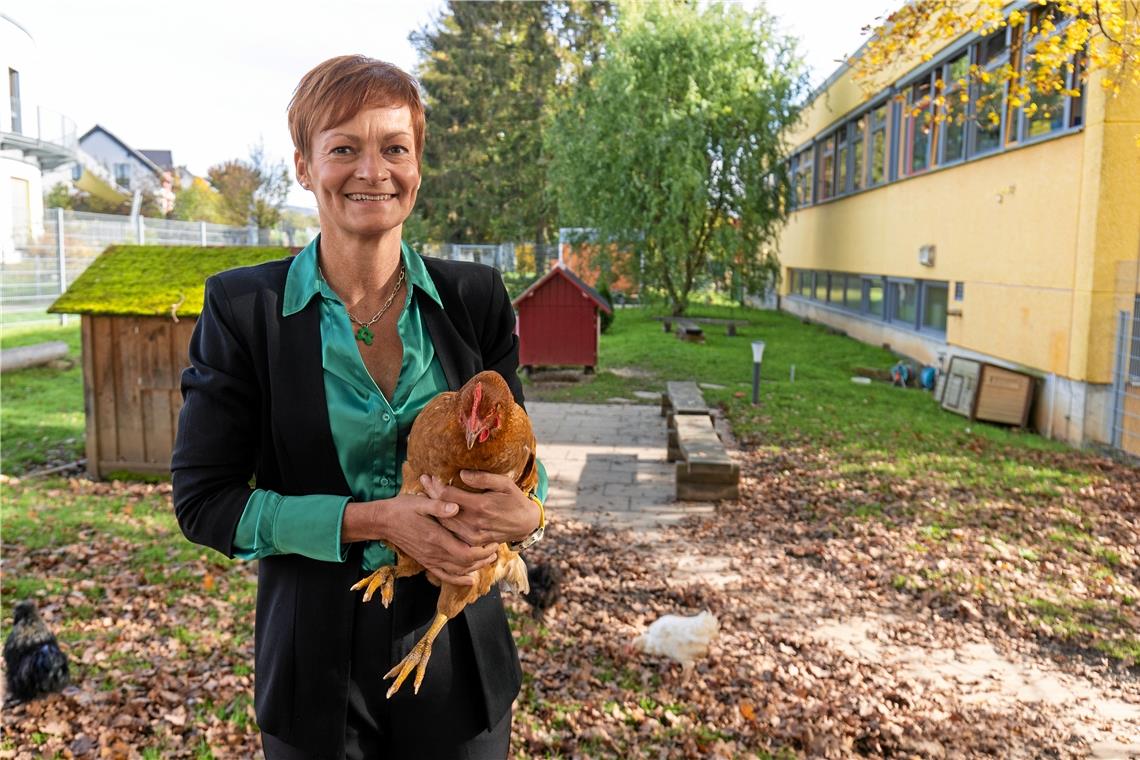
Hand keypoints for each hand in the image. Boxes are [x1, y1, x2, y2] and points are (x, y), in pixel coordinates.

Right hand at [342, 495, 497, 585]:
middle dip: (483, 559)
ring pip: (457, 571)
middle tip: (495, 550)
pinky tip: (469, 579)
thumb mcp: (421, 501)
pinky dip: (458, 579)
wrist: (383, 521)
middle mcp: (433, 552)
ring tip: (488, 559)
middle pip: (465, 564)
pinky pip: (443, 575)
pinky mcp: (425, 561)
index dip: (482, 551)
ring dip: (475, 568)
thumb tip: (456, 507)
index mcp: (436, 538)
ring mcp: (429, 559)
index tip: (493, 542)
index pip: (466, 552)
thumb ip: (439, 505)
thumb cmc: (403, 508)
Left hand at [423, 471, 540, 546]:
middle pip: (442, 508)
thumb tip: (462, 474)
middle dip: (430, 494)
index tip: (429, 476)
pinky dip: (442, 522)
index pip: (449, 495)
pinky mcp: (473, 542)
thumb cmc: (514, 499)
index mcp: (481, 505)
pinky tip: (436, 512)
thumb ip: (483, 478)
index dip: (436, 485)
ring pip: (444, 522)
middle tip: (422, 482)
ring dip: (433, 509)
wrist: (525, 524)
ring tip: (424, 495)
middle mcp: (474, 522)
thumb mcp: (505, 484)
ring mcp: (473, 535)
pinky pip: (452, 533)